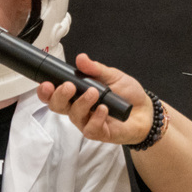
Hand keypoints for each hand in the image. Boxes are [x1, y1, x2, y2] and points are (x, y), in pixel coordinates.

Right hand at [37, 53, 153, 145]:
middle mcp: (79, 108)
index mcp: (78, 94)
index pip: (55, 93)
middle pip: (57, 106)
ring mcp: (87, 122)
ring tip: (94, 93)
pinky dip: (96, 118)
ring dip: (81, 103)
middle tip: (68, 87)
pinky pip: (90, 128)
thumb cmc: (127, 94)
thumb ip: (95, 68)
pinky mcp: (99, 133)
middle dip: (58, 96)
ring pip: (74, 116)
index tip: (46, 83)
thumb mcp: (112, 75)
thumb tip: (81, 58)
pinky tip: (104, 109)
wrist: (145, 110)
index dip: (46, 90)